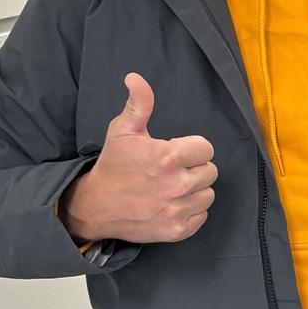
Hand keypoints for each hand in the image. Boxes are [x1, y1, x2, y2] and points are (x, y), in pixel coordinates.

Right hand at [61, 73, 216, 244]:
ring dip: (195, 190)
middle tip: (172, 171)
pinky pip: (201, 216)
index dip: (192, 148)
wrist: (97, 206)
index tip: (176, 152)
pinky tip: (173, 204)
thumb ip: (139, 103)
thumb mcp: (123, 130)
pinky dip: (191, 211)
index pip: (206, 148)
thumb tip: (135, 77)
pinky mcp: (176, 230)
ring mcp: (177, 210)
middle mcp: (177, 185)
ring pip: (208, 195)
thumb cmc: (113, 165)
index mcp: (168, 157)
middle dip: (194, 168)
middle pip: (210, 172)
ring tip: (173, 187)